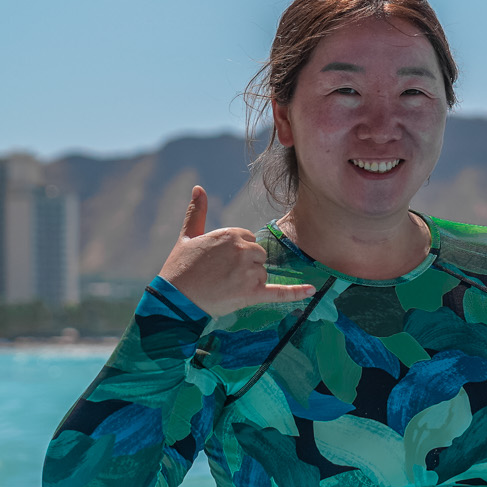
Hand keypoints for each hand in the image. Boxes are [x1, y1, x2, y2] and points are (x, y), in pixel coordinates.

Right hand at [158, 186, 315, 318]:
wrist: (174, 298)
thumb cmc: (179, 267)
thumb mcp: (187, 235)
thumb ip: (197, 211)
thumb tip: (199, 188)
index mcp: (232, 233)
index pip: (249, 241)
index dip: (236, 254)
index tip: (219, 263)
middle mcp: (243, 249)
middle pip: (259, 257)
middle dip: (245, 267)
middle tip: (221, 277)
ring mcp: (249, 271)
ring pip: (262, 274)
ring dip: (249, 283)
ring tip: (224, 287)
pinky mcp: (251, 294)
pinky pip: (279, 292)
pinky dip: (296, 293)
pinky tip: (312, 291)